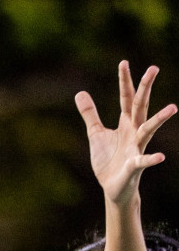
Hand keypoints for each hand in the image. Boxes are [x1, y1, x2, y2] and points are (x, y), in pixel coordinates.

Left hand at [76, 60, 177, 206]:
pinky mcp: (134, 166)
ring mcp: (136, 148)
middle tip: (154, 67)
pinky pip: (143, 161)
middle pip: (140, 106)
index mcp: (125, 123)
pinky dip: (151, 159)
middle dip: (146, 88)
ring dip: (160, 119)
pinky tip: (160, 157)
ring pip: (149, 130)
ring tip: (174, 107)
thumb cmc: (108, 160)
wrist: (113, 187)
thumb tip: (80, 92)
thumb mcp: (96, 134)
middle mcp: (134, 132)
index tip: (124, 62)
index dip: (124, 81)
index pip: (126, 98)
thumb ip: (90, 114)